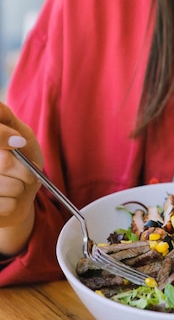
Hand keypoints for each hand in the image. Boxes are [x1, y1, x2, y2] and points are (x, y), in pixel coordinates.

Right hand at [0, 102, 43, 254]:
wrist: (20, 194)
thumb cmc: (21, 158)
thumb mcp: (19, 132)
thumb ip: (6, 118)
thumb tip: (0, 114)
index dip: (3, 137)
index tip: (19, 142)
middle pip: (4, 162)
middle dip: (24, 169)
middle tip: (25, 171)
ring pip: (9, 185)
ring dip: (20, 188)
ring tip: (15, 185)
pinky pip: (6, 205)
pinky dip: (15, 204)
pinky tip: (8, 199)